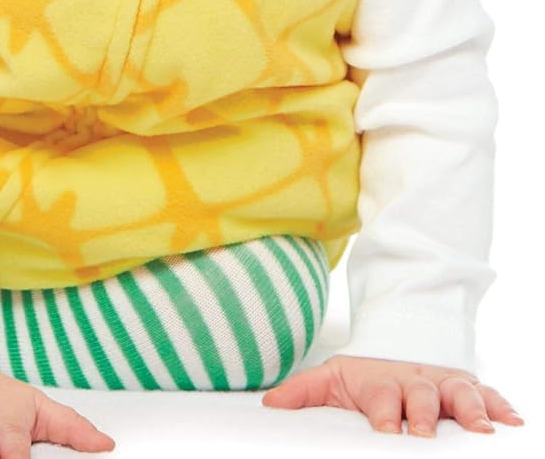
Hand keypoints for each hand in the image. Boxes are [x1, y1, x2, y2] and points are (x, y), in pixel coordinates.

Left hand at [262, 354, 524, 436]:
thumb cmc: (365, 377)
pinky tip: (514, 424)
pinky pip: (488, 394)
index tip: (386, 431)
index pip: (382, 398)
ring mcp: (443, 384)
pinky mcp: (467, 387)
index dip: (384, 414)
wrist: (398, 346)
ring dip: (470, 411)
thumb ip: (302, 392)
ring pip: (459, 393)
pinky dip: (501, 406)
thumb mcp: (332, 379)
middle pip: (422, 396)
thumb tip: (268, 406)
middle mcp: (415, 381)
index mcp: (381, 382)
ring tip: (483, 431)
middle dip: (424, 416)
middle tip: (426, 436)